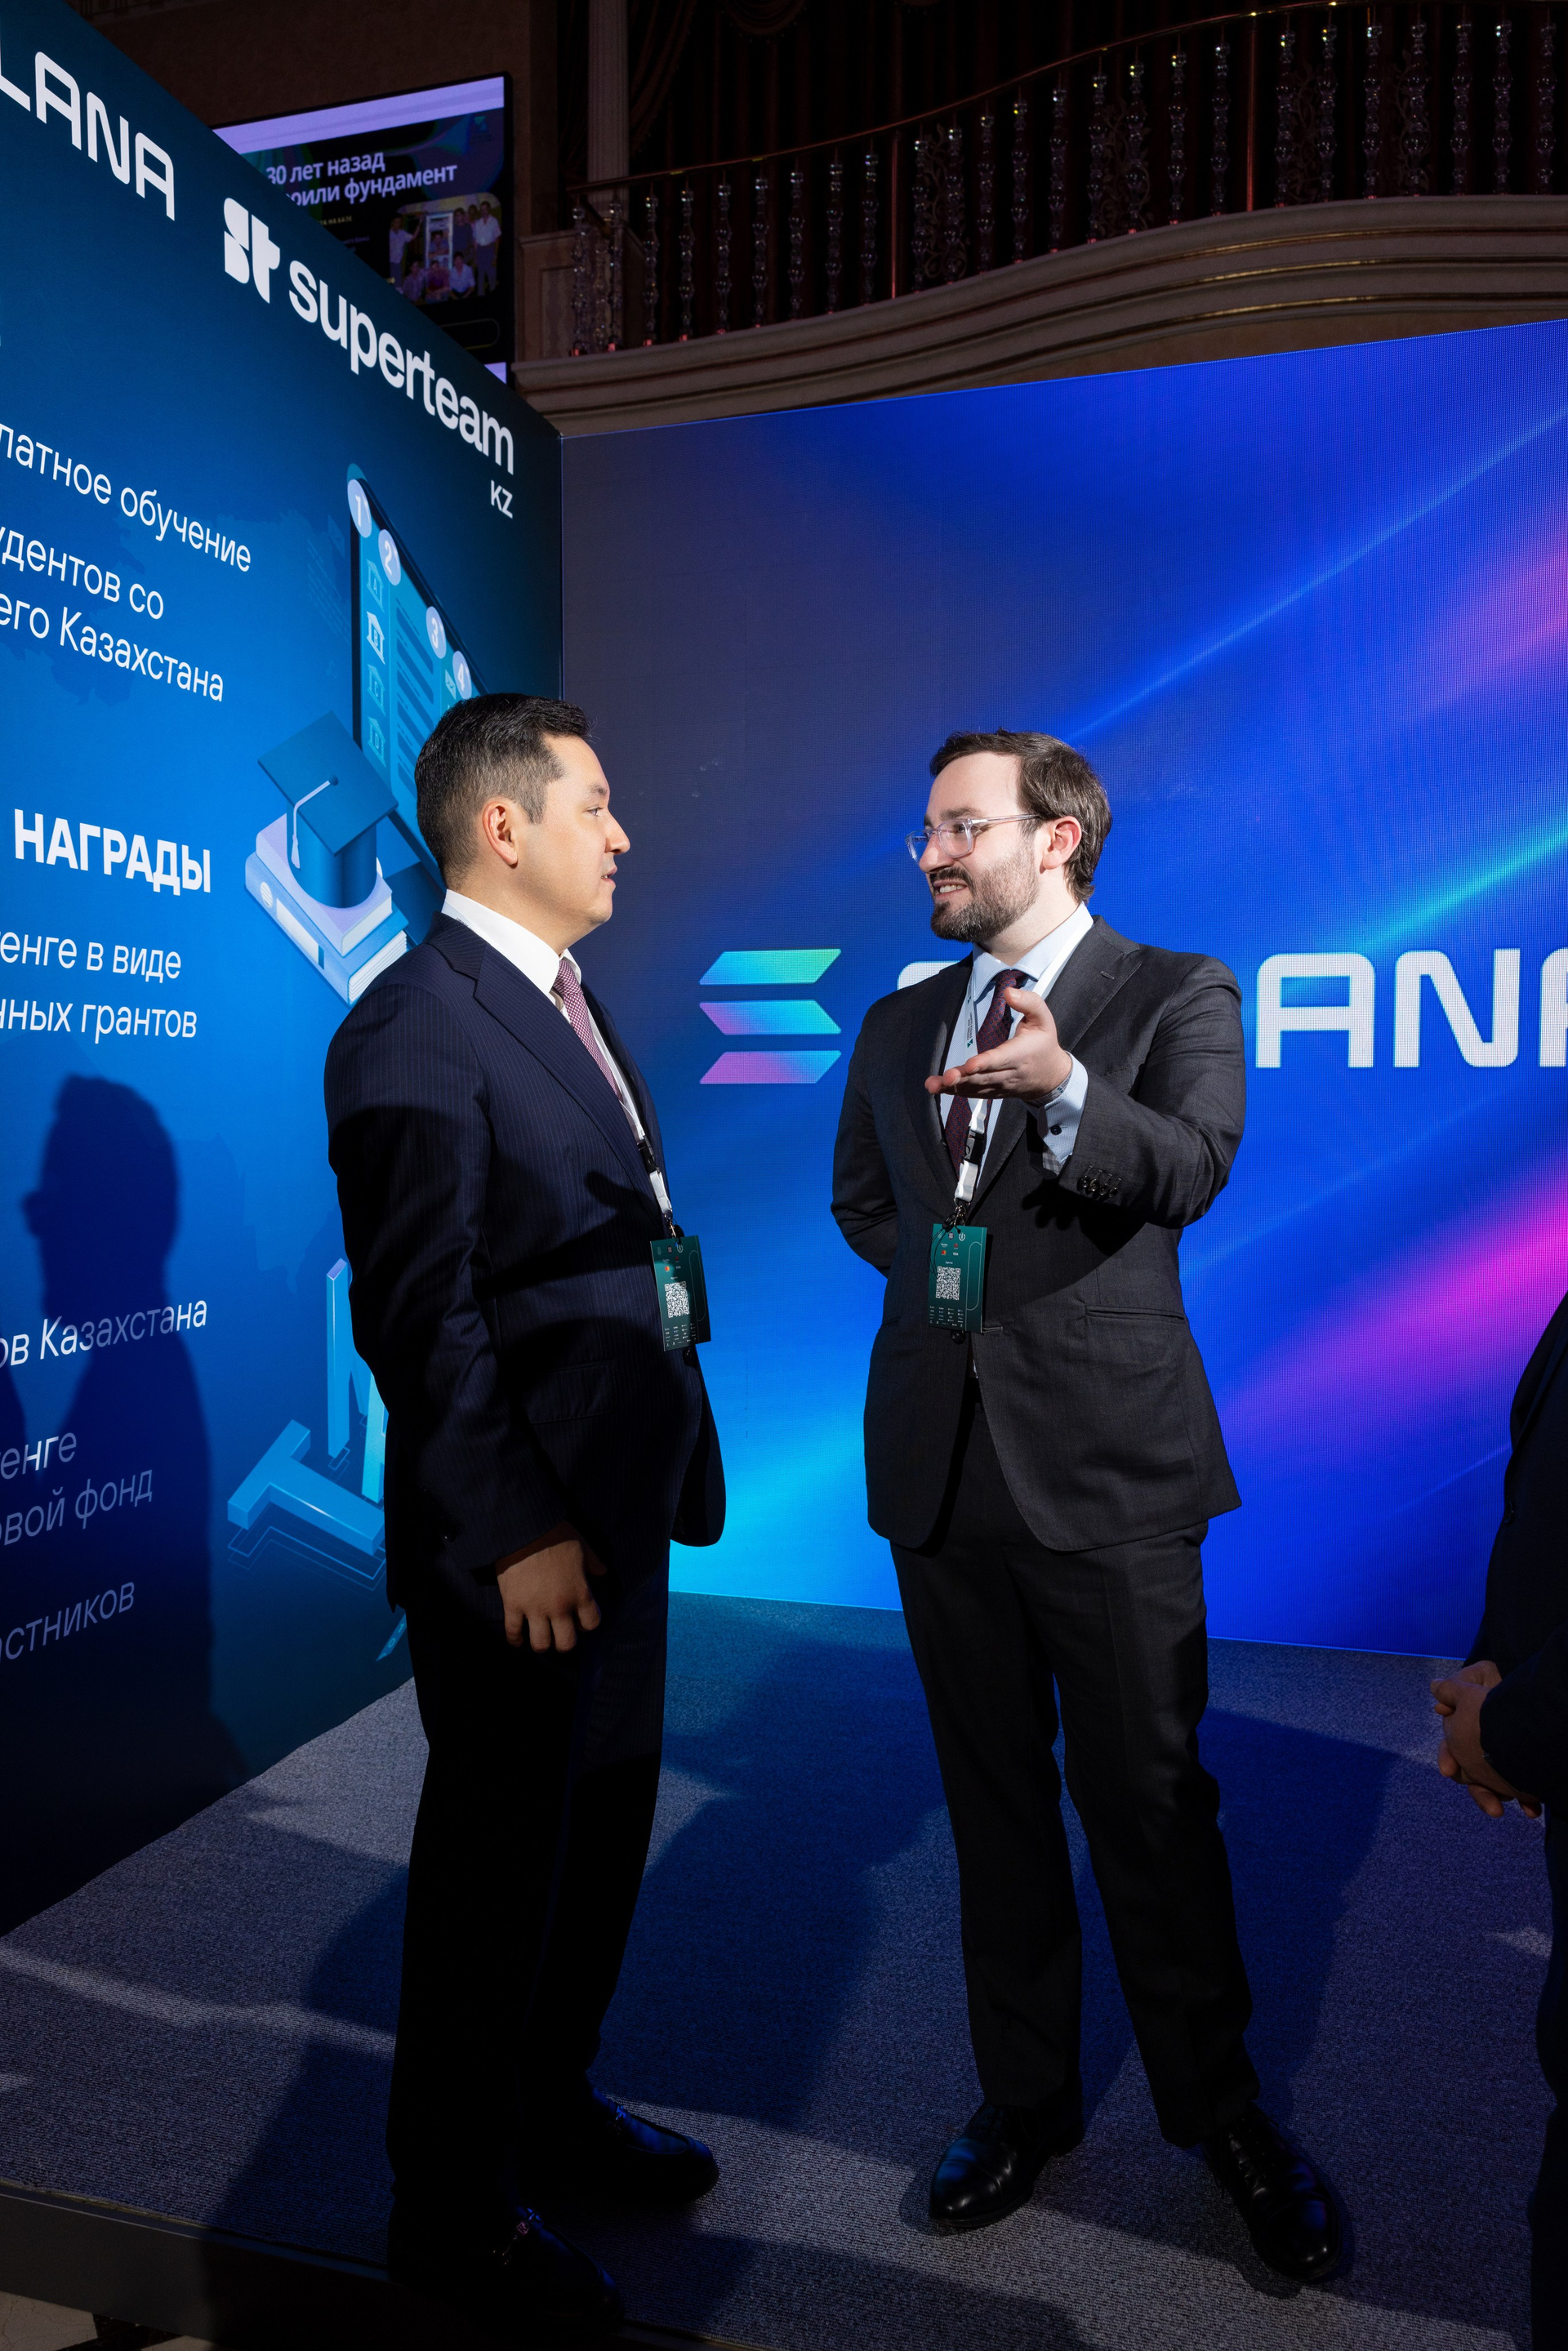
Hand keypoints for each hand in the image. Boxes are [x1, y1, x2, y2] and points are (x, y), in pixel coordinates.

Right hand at [496, 1522, 605, 1651]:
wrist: (524, 1529)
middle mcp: (560, 1607)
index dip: (587, 1624)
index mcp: (580, 1593)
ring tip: (541, 1636)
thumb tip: (602, 1571)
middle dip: (565, 1642)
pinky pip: (512, 1632)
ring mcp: (535, 1608)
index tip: (580, 1619)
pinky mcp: (513, 1605)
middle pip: (566, 1643)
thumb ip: (593, 1563)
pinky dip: (515, 1639)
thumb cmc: (557, 1535)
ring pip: (540, 1644)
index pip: (591, 1624)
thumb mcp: (582, 1546)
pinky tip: (518, 1640)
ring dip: (542, 1644)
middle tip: (560, 1633)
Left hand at [924, 989, 1072, 1106]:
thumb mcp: (1043, 1018)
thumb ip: (1029, 1002)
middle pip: (984, 1076)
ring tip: (933, 1085)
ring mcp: (1000, 1085)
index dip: (986, 1062)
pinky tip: (939, 1088)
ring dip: (953, 1087)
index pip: (1002, 1058)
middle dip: (964, 1077)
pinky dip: (956, 1092)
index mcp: (1021, 1053)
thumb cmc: (1043, 1043)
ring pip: (976, 1087)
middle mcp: (1010, 1073)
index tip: (970, 1064)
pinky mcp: (993, 1092)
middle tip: (945, 1077)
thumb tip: (1008, 992)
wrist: (1051, 1077)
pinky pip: (973, 1093)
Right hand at [1431, 1662, 1539, 1818]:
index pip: (1451, 1750)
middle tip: (1489, 1805)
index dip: (1448, 1758)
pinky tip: (1531, 1809)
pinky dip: (1525, 1801)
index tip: (1448, 1770)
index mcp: (1465, 1732)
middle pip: (1471, 1775)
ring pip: (1492, 1788)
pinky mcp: (1522, 1773)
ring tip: (1499, 1810)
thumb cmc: (1500, 1690)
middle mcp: (1481, 1750)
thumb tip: (1436, 1688)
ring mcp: (1502, 1762)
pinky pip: (1521, 1792)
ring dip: (1493, 1799)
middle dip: (1478, 1791)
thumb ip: (1453, 1690)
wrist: (1533, 1702)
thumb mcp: (1474, 1683)